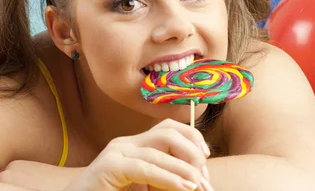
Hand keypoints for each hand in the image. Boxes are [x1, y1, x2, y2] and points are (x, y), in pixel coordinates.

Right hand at [63, 119, 212, 190]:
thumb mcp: (145, 188)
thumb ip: (165, 182)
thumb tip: (197, 183)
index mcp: (135, 147)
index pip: (170, 130)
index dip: (193, 143)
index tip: (205, 170)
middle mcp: (126, 144)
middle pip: (168, 131)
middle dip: (191, 150)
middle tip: (203, 176)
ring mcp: (116, 152)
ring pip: (159, 147)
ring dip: (184, 167)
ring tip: (197, 185)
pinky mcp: (109, 166)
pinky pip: (144, 167)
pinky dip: (167, 177)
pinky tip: (184, 187)